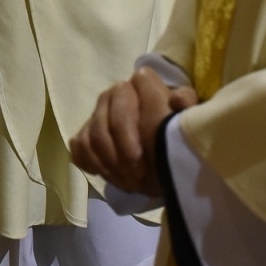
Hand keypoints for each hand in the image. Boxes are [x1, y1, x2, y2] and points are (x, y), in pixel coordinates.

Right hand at [71, 68, 197, 196]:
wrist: (165, 159)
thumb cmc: (175, 137)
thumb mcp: (186, 121)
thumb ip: (186, 106)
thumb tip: (176, 100)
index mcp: (140, 84)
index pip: (119, 101)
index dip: (127, 128)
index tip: (139, 157)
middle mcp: (115, 93)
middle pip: (103, 122)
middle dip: (117, 152)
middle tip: (134, 176)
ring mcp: (98, 112)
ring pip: (91, 137)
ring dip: (106, 164)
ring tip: (127, 181)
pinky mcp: (87, 132)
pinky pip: (79, 145)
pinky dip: (90, 161)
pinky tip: (105, 173)